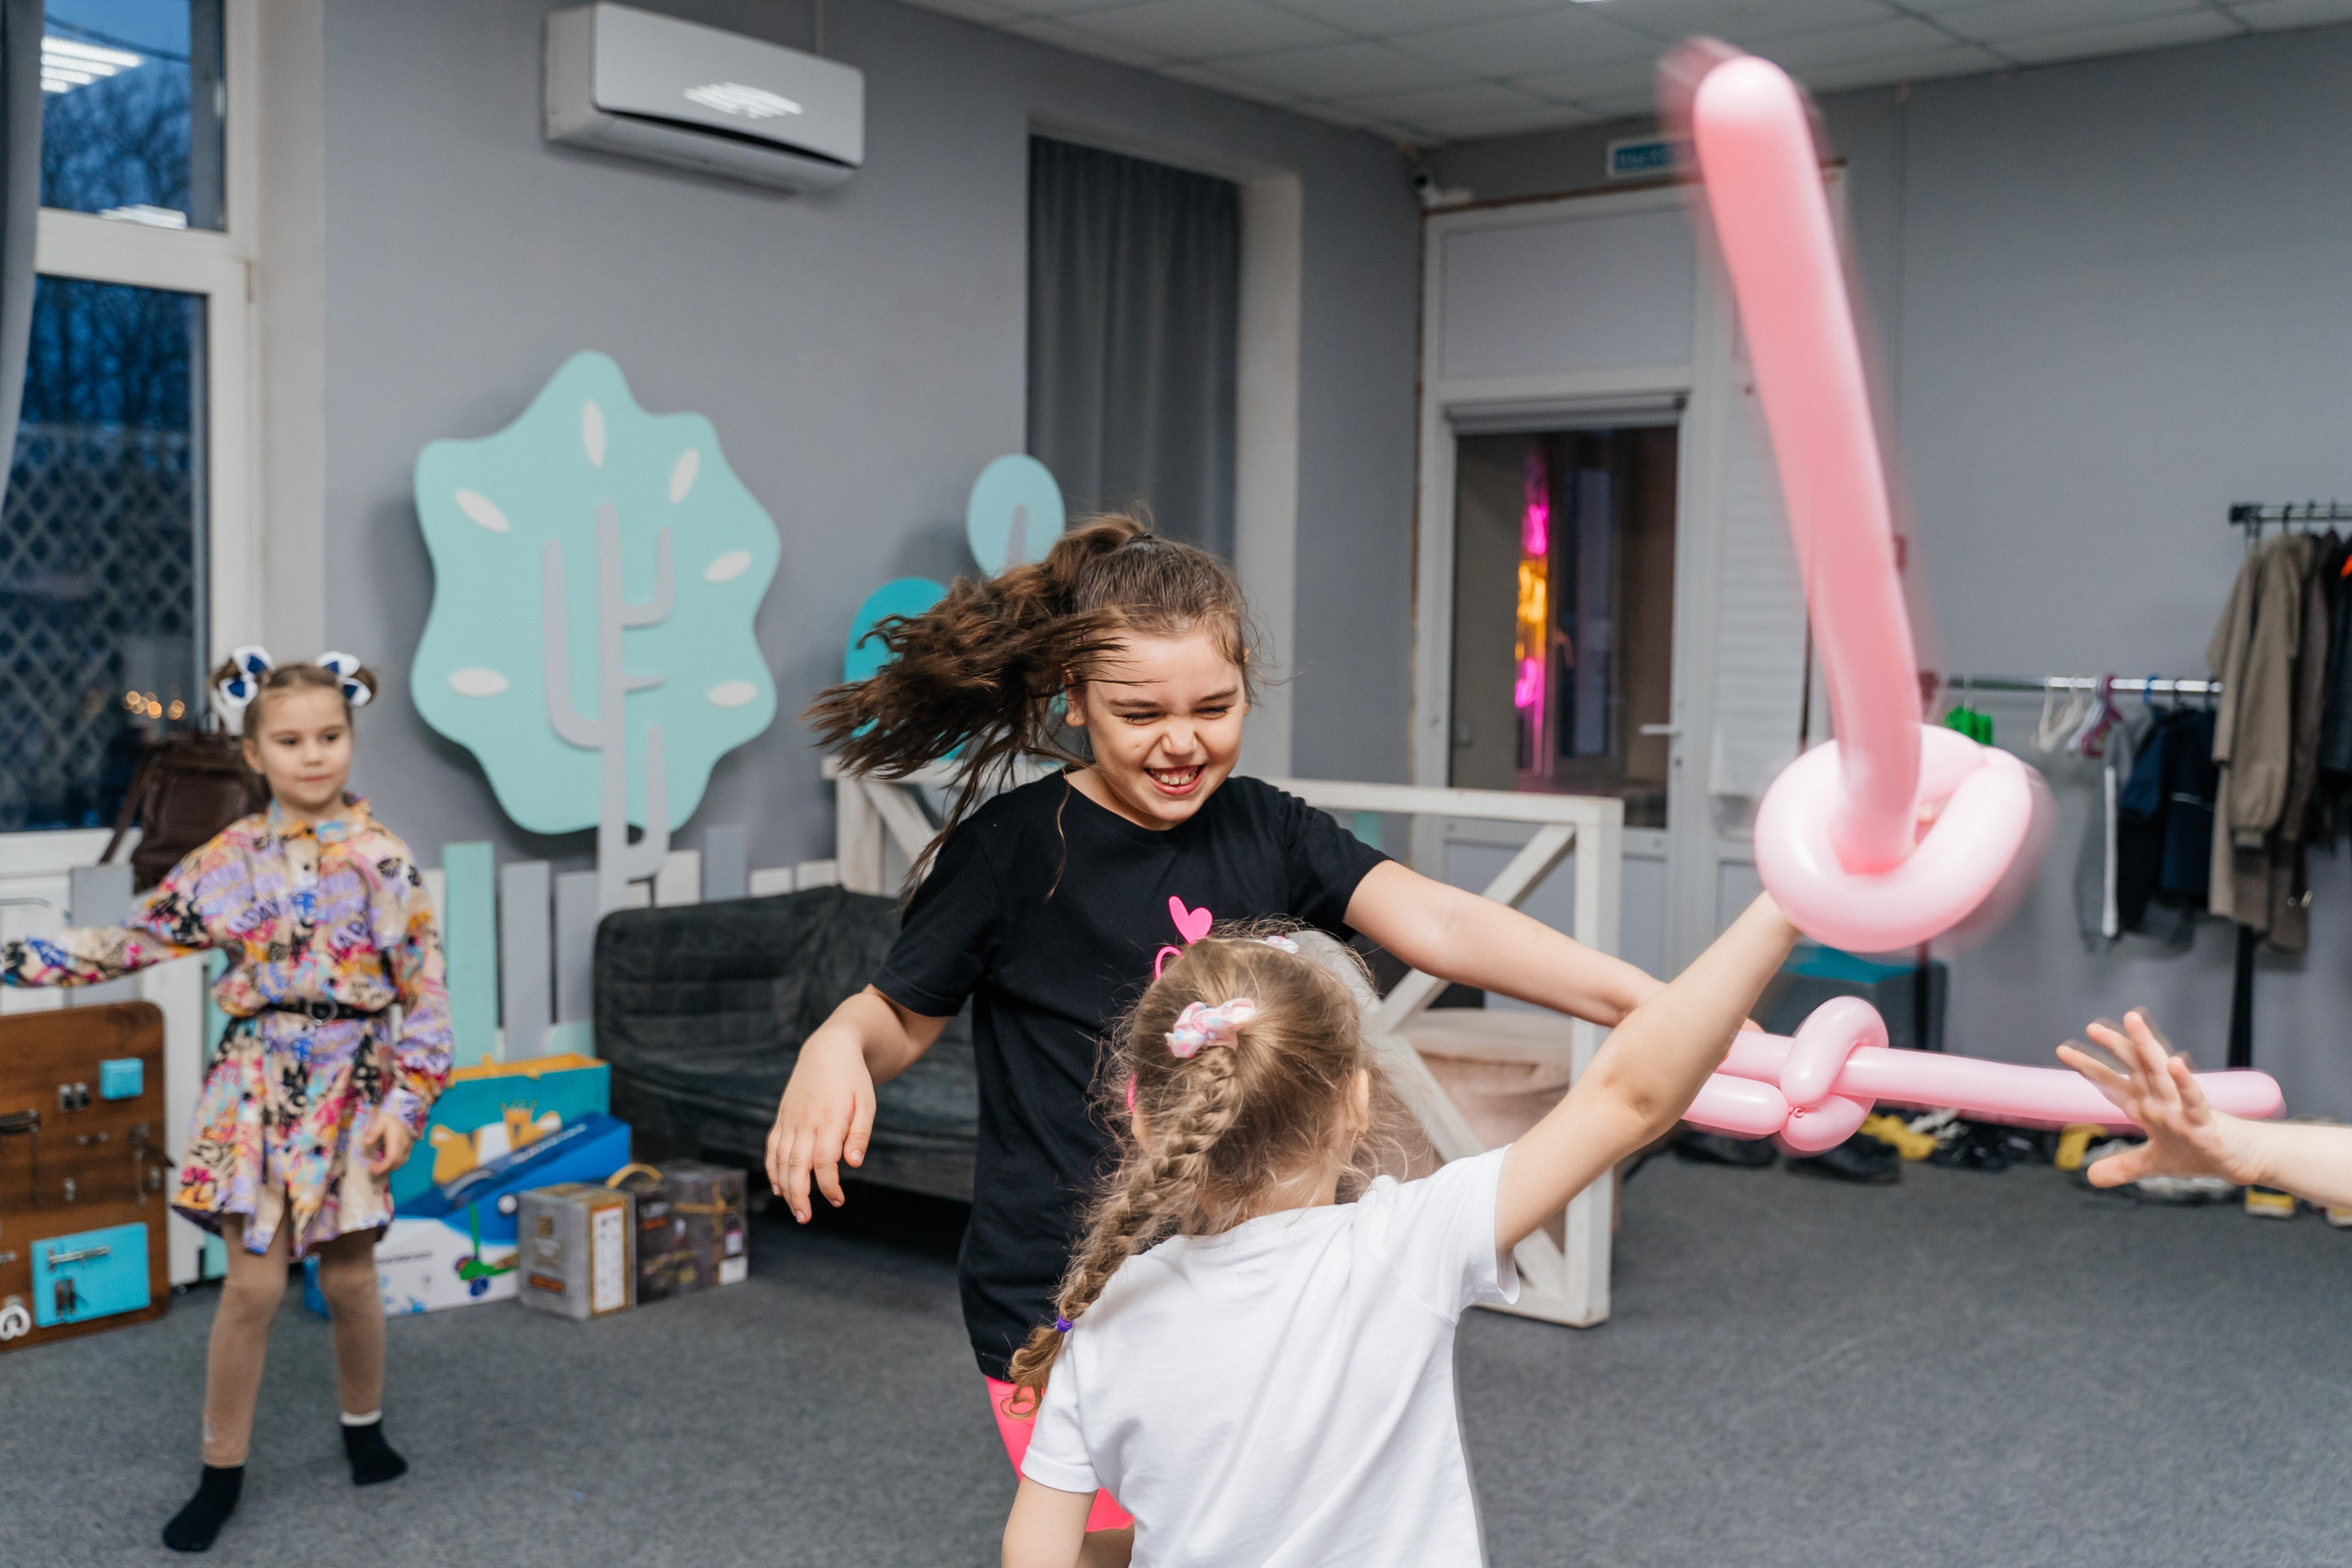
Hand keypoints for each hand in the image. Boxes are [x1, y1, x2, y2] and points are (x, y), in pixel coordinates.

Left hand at [362, 1110, 414, 1176]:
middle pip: (397, 1163)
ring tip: (378, 1167)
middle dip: (384, 1169)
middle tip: (372, 1169)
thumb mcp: (380, 1121)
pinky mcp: (409, 1148)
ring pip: (401, 1163)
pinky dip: (394, 1164)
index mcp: (397, 1139)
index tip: (372, 1168)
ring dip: (389, 1167)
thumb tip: (366, 1142)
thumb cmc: (390, 1119)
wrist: (403, 1114)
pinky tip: (386, 1162)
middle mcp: (404, 1145)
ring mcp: (408, 1147)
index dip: (383, 1166)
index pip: (392, 1158)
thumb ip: (374, 1132)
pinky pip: (403, 1160)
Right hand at [765, 1033, 877, 1222]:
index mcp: (829, 1118)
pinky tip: (779, 1188)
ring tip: (795, 1210)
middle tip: (805, 1218)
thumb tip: (853, 1164)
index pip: (824, 1160)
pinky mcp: (782, 1118)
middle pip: (796, 1164)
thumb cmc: (853, 1079)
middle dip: (799, 1195)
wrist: (828, 1050)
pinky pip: (772, 1147)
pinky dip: (772, 1169)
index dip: (828, 1185)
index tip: (838, 1200)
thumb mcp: (866, 1102)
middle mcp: (805, 1121)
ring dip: (785, 1187)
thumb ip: (859, 1134)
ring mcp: (790, 1119)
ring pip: (780, 1159)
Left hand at [2056, 1010, 2256, 1187]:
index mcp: (2148, 1107)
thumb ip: (2124, 1165)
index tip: (2064, 1050)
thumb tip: (2090, 1177)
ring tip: (2133, 1020)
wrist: (2242, 1159)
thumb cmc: (2200, 1151)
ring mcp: (2182, 1109)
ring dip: (2147, 1047)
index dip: (2090, 1068)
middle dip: (2115, 1046)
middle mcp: (2162, 1101)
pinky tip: (2178, 1064)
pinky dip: (2185, 1084)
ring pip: (2160, 1074)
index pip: (2114, 1084)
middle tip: (2092, 1026)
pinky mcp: (2204, 1122)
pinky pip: (2194, 1101)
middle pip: (2135, 1068)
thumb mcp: (2154, 1163)